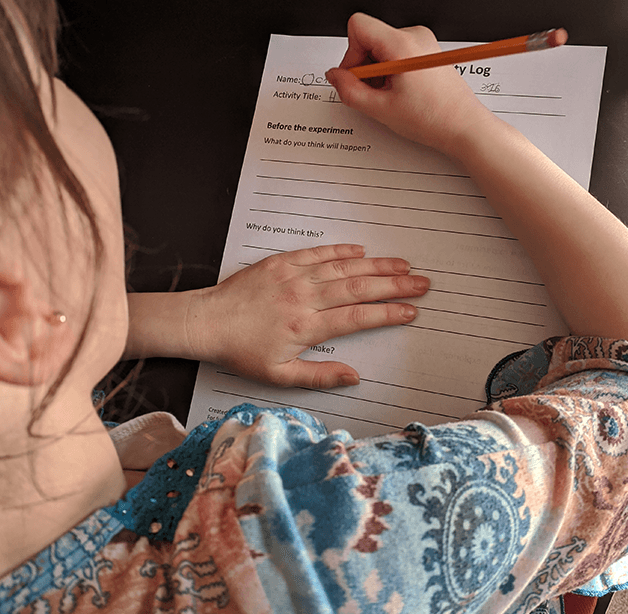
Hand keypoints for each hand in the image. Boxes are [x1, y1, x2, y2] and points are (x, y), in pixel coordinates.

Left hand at [185, 244, 428, 388]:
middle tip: (421, 282)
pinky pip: (318, 252)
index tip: (411, 311)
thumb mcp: (279, 375)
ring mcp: (294, 275)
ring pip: (344, 267)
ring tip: (402, 264)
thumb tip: (354, 376)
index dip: (388, 313)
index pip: (358, 317)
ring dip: (376, 265)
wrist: (205, 322)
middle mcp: (304, 296)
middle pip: (359, 287)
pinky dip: (341, 250)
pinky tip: (361, 250)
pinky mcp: (282, 261)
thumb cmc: (240, 351)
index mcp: (306, 326)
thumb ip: (319, 376)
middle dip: (395, 284)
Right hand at [325, 13, 494, 153]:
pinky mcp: (425, 51)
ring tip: (391, 96)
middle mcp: (413, 35)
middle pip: (368, 38)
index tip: (356, 76)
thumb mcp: (380, 108)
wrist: (463, 126)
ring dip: (377, 73)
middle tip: (374, 93)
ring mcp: (422, 42)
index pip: (358, 26)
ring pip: (381, 48)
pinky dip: (390, 73)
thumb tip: (334, 76)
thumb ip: (349, 90)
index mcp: (401, 44)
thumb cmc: (433, 117)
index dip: (350, 53)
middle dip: (364, 67)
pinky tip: (399, 93)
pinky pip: (395, 54)